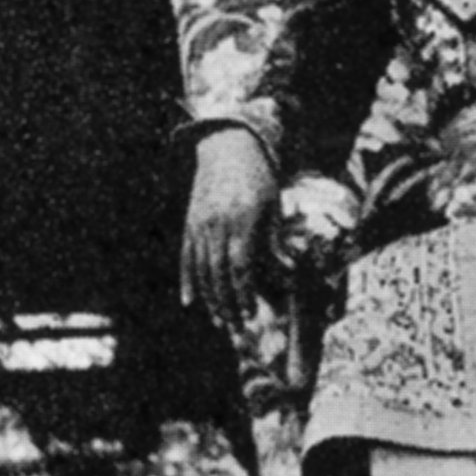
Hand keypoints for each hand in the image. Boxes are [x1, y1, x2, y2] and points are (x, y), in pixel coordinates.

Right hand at [180, 128, 280, 341]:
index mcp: (242, 219)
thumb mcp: (274, 204)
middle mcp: (216, 224)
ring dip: (209, 299)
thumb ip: (275, 239)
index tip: (252, 312)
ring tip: (219, 321)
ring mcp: (199, 225)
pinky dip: (188, 281)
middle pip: (218, 273)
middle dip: (227, 302)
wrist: (227, 148)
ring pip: (201, 270)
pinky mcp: (189, 224)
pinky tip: (190, 302)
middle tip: (236, 326)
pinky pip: (186, 258)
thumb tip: (289, 270)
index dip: (245, 291)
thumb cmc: (259, 177)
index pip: (241, 265)